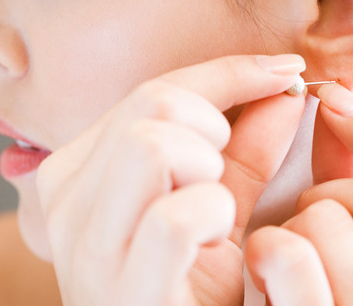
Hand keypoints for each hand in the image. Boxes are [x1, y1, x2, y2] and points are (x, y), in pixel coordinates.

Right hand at [36, 55, 306, 304]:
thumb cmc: (189, 296)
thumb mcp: (215, 213)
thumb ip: (245, 152)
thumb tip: (283, 90)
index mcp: (78, 173)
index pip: (153, 89)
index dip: (231, 71)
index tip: (287, 70)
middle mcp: (65, 203)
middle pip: (150, 104)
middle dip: (212, 122)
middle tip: (225, 171)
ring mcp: (84, 249)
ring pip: (151, 142)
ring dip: (208, 168)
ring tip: (215, 210)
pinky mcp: (119, 292)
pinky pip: (175, 216)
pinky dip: (213, 216)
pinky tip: (215, 243)